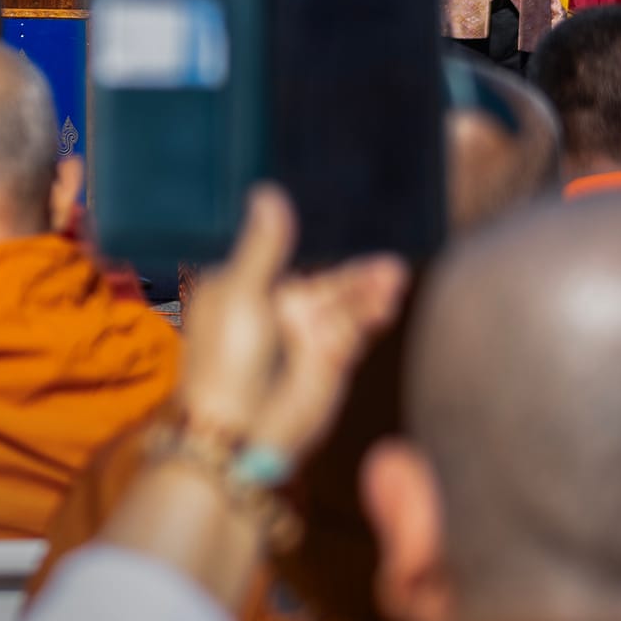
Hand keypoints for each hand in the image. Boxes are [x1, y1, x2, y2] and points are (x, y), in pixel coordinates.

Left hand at [178, 185, 407, 458]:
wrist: (238, 428)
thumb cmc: (225, 360)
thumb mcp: (242, 293)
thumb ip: (263, 246)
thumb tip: (267, 192)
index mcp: (249, 288)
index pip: (294, 259)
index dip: (322, 253)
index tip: (344, 241)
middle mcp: (280, 310)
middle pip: (331, 283)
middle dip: (360, 277)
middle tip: (392, 268)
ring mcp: (305, 337)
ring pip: (348, 306)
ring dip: (372, 294)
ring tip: (395, 282)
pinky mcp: (327, 364)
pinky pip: (353, 333)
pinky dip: (370, 319)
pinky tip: (386, 307)